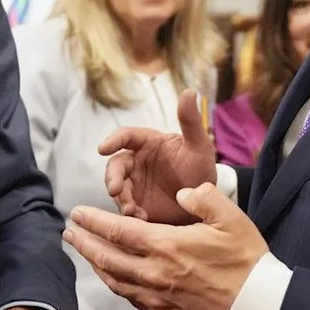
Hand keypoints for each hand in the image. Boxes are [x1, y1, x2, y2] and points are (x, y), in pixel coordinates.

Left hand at [64, 182, 268, 309]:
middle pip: (107, 257)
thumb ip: (202, 197)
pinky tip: (111, 276)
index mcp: (167, 245)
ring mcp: (158, 296)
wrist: (258, 306)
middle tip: (69, 231)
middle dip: (84, 242)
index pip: (118, 230)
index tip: (76, 212)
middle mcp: (156, 273)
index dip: (94, 221)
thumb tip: (183, 192)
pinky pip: (129, 297)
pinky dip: (114, 283)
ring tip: (82, 250)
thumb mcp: (229, 218)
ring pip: (114, 280)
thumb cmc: (246, 261)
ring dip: (94, 264)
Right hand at [101, 90, 215, 224]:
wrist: (206, 205)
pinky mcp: (135, 205)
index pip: (126, 136)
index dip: (113, 140)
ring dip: (120, 198)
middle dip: (112, 177)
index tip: (103, 148)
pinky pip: (125, 209)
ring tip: (132, 211)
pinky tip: (140, 219)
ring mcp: (134, 185)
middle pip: (115, 165)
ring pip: (117, 188)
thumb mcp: (199, 146)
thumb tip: (189, 90)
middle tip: (115, 189)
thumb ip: (190, 121)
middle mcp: (136, 162)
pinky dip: (129, 215)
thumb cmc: (200, 169)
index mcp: (147, 143)